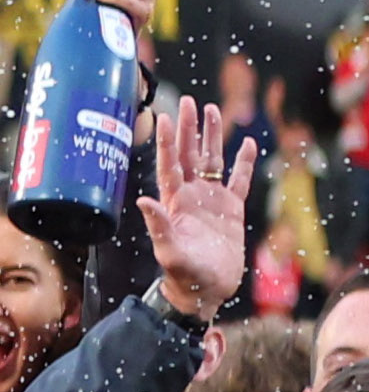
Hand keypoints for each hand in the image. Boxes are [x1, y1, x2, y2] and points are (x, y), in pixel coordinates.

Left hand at [138, 89, 249, 315]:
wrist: (206, 290)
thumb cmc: (184, 275)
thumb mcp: (170, 251)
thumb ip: (159, 225)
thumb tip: (144, 200)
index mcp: (174, 203)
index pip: (169, 164)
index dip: (166, 142)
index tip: (163, 116)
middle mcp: (191, 196)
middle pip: (189, 154)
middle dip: (188, 128)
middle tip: (189, 101)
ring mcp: (211, 200)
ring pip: (212, 161)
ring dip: (212, 137)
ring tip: (212, 110)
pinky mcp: (231, 209)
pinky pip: (239, 180)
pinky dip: (243, 162)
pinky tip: (247, 143)